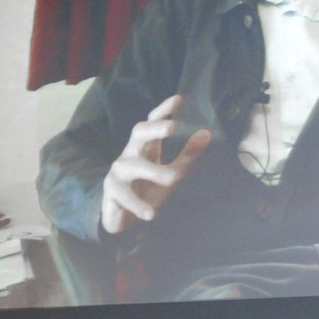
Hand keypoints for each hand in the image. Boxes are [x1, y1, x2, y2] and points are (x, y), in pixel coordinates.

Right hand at [100, 94, 212, 234]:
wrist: (122, 218)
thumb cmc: (148, 190)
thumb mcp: (172, 173)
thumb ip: (188, 155)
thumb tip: (207, 133)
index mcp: (146, 146)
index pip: (153, 122)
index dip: (164, 110)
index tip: (180, 99)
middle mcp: (130, 153)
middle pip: (138, 132)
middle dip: (154, 128)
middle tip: (172, 127)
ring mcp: (118, 171)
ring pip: (132, 165)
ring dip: (153, 171)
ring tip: (172, 179)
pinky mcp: (111, 191)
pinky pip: (124, 196)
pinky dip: (138, 205)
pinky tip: (151, 214)